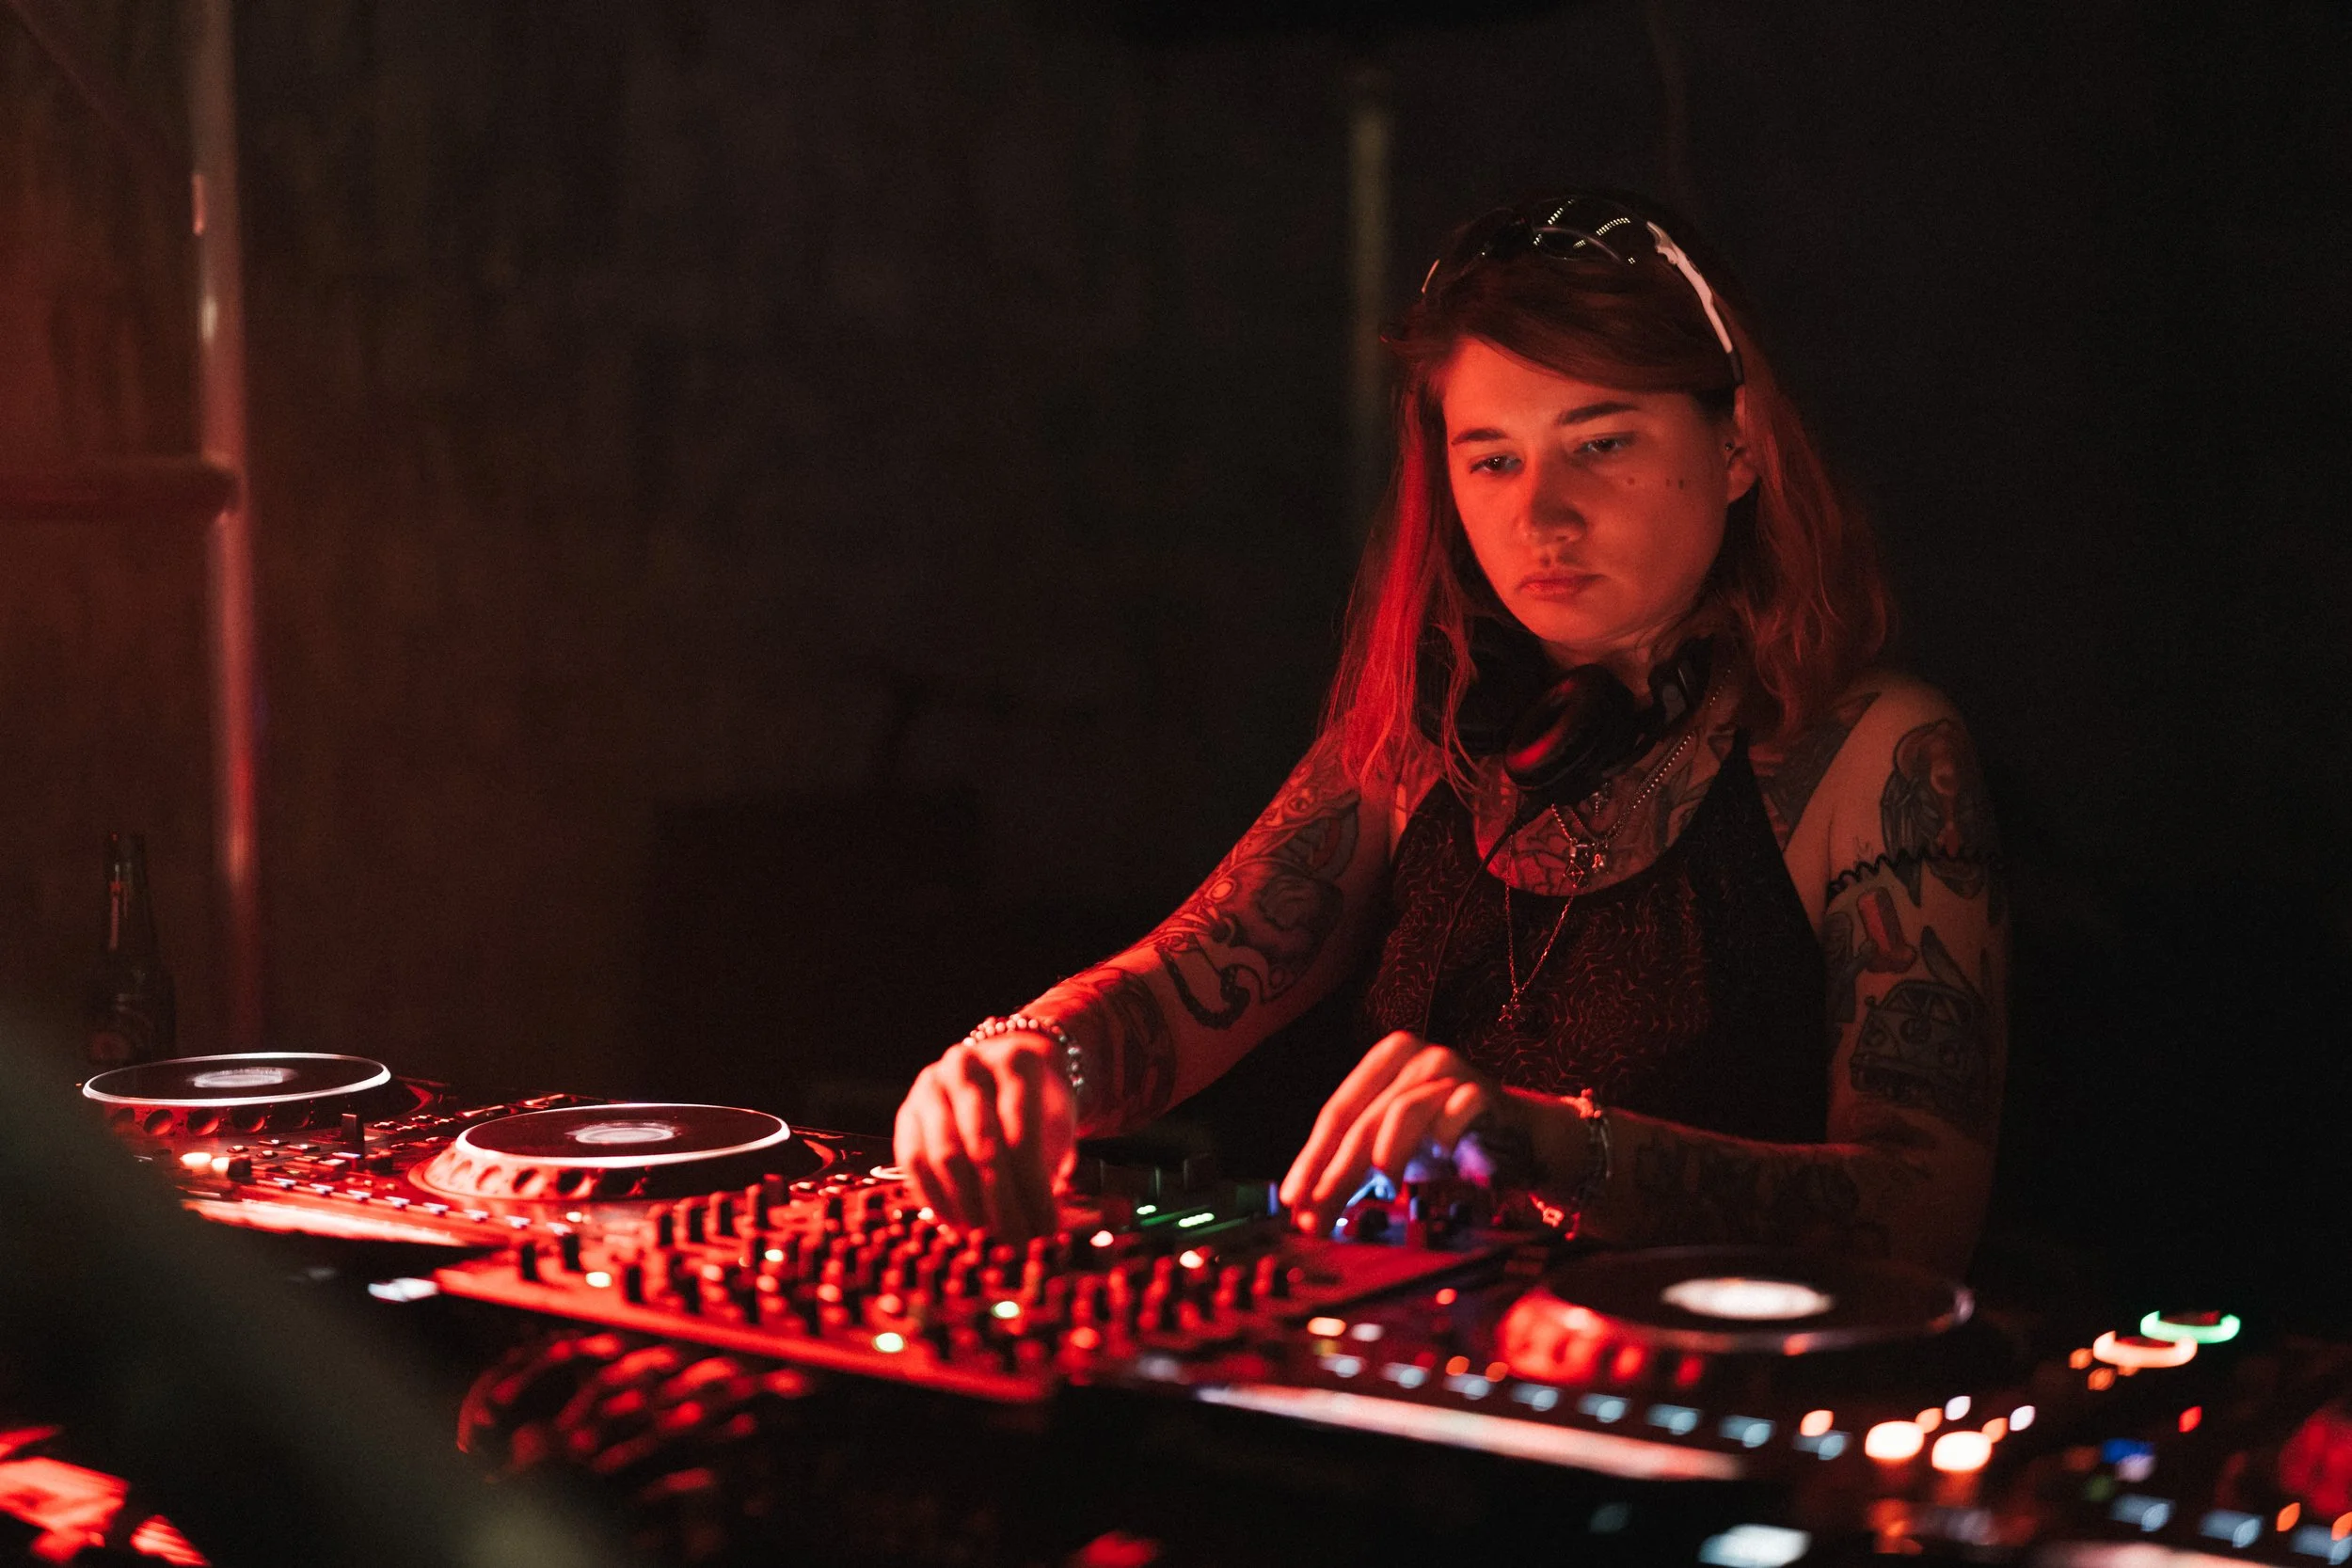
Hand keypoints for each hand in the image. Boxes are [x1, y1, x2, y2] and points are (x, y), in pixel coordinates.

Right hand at [892, 1028, 1075, 1242]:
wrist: (999, 1076)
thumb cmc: (1035, 1108)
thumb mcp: (1054, 1128)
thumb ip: (1049, 1170)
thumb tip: (1044, 1233)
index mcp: (1015, 1063)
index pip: (1022, 1135)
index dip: (1033, 1191)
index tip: (1046, 1232)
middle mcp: (968, 1066)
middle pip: (982, 1146)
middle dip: (1001, 1205)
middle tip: (1016, 1246)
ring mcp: (931, 1087)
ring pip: (944, 1156)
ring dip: (967, 1209)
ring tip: (988, 1243)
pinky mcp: (906, 1112)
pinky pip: (915, 1163)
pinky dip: (937, 1202)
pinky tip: (958, 1229)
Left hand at [1278, 1030, 1508, 1231]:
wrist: (1516, 1136)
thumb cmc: (1442, 1140)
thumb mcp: (1390, 1149)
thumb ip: (1350, 1166)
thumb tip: (1304, 1209)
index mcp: (1384, 1061)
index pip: (1337, 1112)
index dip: (1313, 1159)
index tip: (1293, 1200)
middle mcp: (1415, 1057)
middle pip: (1364, 1119)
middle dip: (1336, 1171)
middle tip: (1318, 1214)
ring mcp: (1451, 1069)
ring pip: (1404, 1111)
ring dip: (1386, 1152)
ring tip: (1378, 1185)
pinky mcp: (1484, 1091)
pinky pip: (1458, 1111)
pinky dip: (1445, 1134)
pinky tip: (1441, 1157)